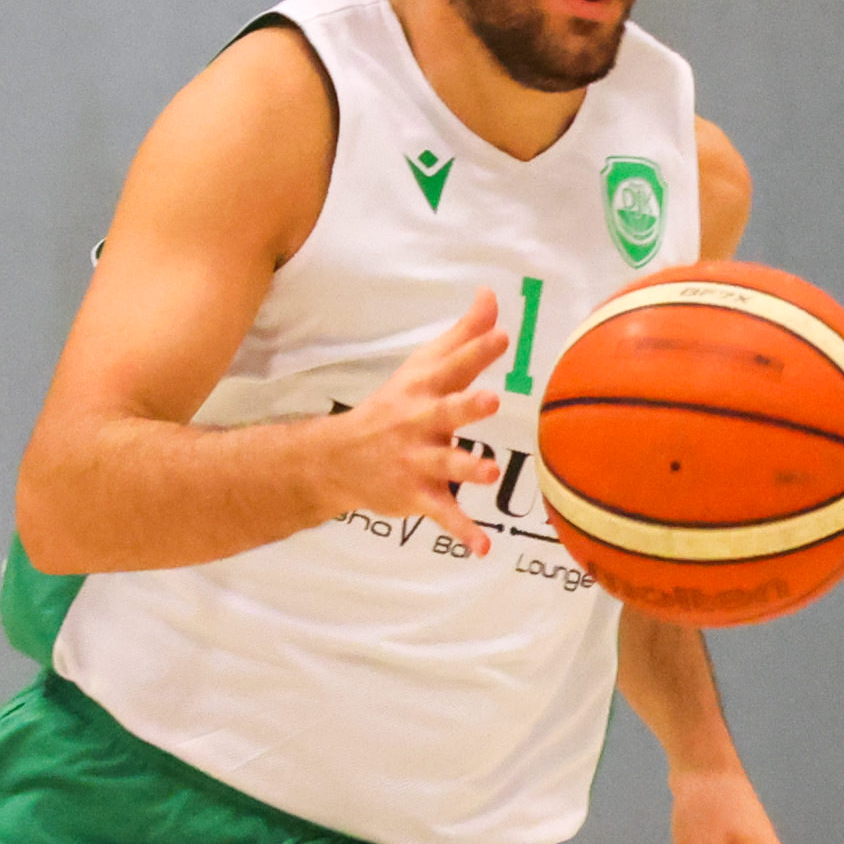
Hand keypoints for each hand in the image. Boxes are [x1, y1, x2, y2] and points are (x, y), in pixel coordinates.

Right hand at [324, 297, 513, 542]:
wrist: (340, 459)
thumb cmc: (396, 406)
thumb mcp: (424, 368)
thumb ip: (462, 336)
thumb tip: (492, 295)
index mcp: (425, 390)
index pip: (453, 366)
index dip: (476, 350)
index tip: (503, 335)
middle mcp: (420, 422)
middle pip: (446, 411)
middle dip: (467, 406)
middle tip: (491, 400)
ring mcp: (417, 460)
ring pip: (445, 464)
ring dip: (466, 468)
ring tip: (488, 472)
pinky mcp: (417, 494)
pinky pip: (443, 514)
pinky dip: (461, 532)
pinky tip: (483, 548)